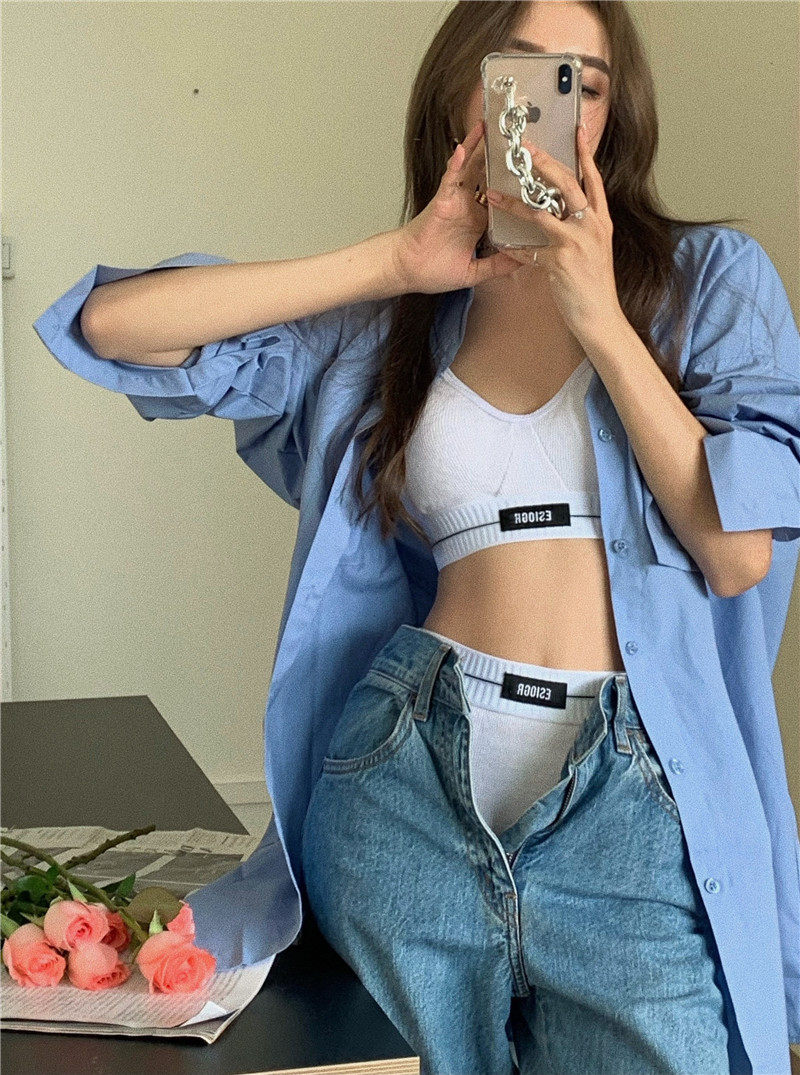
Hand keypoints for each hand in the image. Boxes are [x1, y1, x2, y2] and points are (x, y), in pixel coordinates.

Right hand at [392, 120, 522, 294]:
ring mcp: (455, 201)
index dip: (515, 186)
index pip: (501, 199)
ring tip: (491, 126)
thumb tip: (521, 263)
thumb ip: (497, 267)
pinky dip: (456, 163)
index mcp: (478, 222)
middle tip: (516, 137)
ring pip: (470, 169)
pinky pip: (450, 178)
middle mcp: (468, 207)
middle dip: (499, 158)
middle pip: (487, 176)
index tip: (532, 174)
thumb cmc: (433, 271)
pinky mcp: (441, 201)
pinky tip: (464, 147)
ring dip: (479, 148)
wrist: (407, 272)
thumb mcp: (473, 272)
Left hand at [484, 124, 624, 346]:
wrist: (600, 317)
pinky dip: (515, 250)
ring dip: (513, 204)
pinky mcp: (559, 262)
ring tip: (492, 195)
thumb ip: (582, 231)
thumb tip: (565, 216)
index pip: (593, 180)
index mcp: (601, 221)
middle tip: (525, 148)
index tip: (576, 130)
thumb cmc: (595, 287)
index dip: (585, 154)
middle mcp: (591, 227)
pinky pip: (530, 251)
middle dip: (544, 163)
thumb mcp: (596, 252)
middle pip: (567, 184)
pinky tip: (502, 247)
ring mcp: (576, 243)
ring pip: (540, 213)